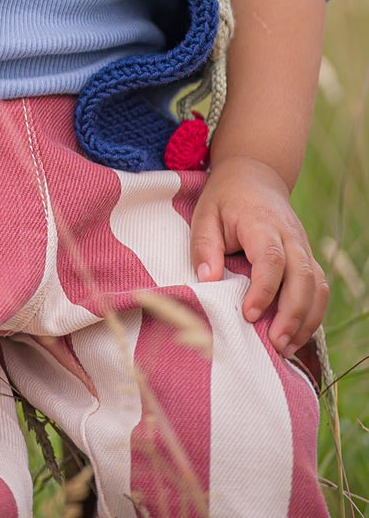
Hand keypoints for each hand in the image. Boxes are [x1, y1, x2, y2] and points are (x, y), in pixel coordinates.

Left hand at [189, 154, 329, 356]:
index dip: (264, 289)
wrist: (255, 176)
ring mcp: (304, 248)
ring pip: (318, 287)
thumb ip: (204, 246)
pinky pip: (319, 289)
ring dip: (306, 320)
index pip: (271, 259)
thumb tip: (207, 281)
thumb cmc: (226, 199)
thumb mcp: (205, 213)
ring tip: (286, 348)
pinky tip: (295, 335)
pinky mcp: (308, 259)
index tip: (249, 315)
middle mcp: (290, 236)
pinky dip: (312, 315)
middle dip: (292, 314)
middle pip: (303, 277)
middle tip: (275, 343)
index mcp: (262, 223)